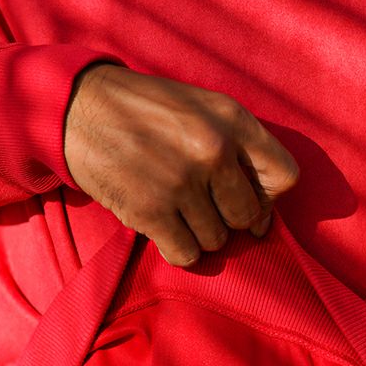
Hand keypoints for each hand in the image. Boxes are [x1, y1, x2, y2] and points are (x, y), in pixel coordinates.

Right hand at [63, 63, 299, 266]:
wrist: (79, 111)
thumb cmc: (149, 114)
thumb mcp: (204, 110)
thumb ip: (242, 152)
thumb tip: (264, 220)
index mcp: (232, 119)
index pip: (285, 176)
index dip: (270, 200)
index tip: (250, 206)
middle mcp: (212, 148)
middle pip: (248, 218)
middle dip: (227, 219)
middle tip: (201, 206)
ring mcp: (181, 182)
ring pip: (217, 240)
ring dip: (198, 233)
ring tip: (175, 209)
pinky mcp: (150, 211)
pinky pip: (187, 255)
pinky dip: (177, 249)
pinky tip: (163, 227)